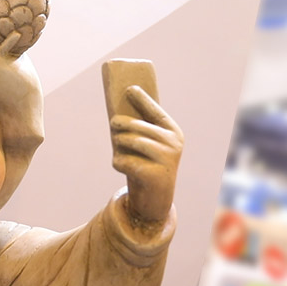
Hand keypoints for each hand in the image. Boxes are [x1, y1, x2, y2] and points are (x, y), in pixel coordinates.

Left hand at [110, 86, 183, 222]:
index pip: (156, 112)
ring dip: (119, 143)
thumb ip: (140, 129)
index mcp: (173, 132)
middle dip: (123, 123)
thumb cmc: (149, 163)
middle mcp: (173, 144)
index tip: (129, 88)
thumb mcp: (149, 144)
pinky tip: (119, 164)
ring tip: (117, 145)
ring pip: (131, 142)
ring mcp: (165, 159)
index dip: (142, 99)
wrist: (157, 197)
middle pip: (139, 127)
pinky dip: (117, 161)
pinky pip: (125, 161)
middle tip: (113, 122)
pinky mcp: (153, 175)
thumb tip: (117, 112)